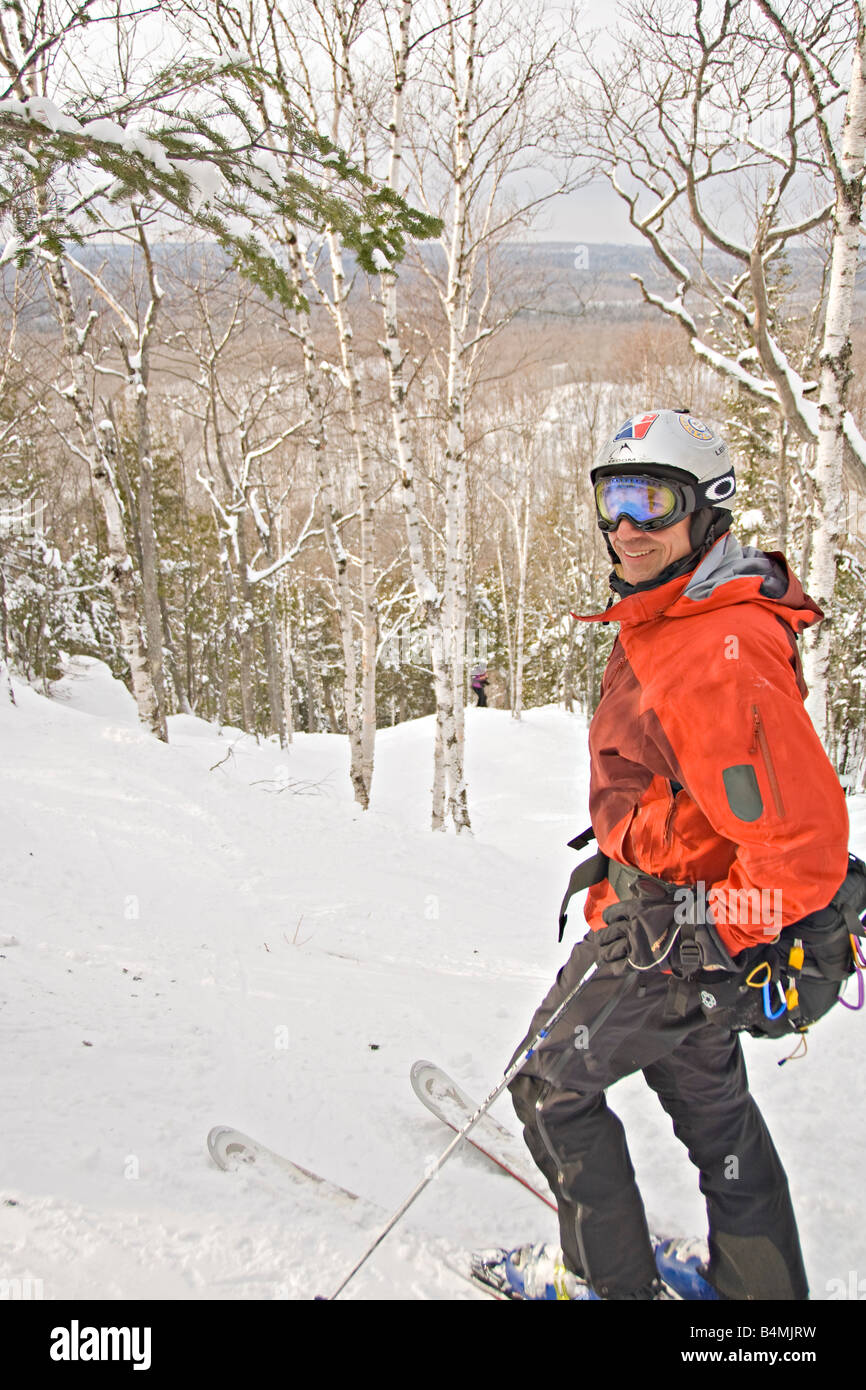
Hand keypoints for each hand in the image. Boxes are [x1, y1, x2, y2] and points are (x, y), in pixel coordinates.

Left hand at [598, 879, 740, 976]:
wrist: (696, 932)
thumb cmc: (683, 912)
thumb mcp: (663, 895)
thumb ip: (646, 890)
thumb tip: (633, 885)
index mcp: (635, 909)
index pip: (611, 914)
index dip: (608, 918)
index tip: (609, 921)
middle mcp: (631, 926)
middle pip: (606, 934)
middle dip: (602, 937)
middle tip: (601, 939)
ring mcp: (634, 945)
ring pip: (609, 951)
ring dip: (605, 952)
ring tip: (603, 954)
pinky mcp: (640, 962)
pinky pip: (620, 966)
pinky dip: (614, 966)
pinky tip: (613, 966)